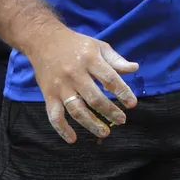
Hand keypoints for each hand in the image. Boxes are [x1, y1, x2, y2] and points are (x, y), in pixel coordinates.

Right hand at [29, 28, 137, 143]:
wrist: (44, 41)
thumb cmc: (77, 44)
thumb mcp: (99, 46)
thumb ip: (116, 60)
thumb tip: (135, 69)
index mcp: (90, 60)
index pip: (109, 79)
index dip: (122, 92)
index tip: (132, 104)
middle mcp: (75, 74)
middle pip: (94, 97)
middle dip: (109, 111)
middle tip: (122, 120)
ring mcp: (60, 86)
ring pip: (76, 109)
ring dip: (91, 123)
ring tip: (105, 133)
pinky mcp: (48, 95)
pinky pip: (54, 115)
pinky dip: (62, 129)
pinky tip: (73, 139)